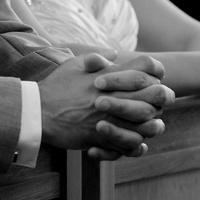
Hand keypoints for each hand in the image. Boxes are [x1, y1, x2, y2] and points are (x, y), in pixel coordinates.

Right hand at [38, 52, 173, 159]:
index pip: (145, 67)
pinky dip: (134, 146)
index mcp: (109, 76)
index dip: (156, 72)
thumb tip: (114, 53)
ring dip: (152, 125)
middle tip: (160, 103)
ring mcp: (108, 118)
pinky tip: (135, 143)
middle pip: (154, 95)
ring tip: (150, 126)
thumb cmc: (56, 86)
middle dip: (161, 98)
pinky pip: (128, 146)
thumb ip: (97, 57)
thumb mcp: (75, 63)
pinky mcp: (101, 138)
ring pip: (147, 124)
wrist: (38, 112)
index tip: (155, 79)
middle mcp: (113, 96)